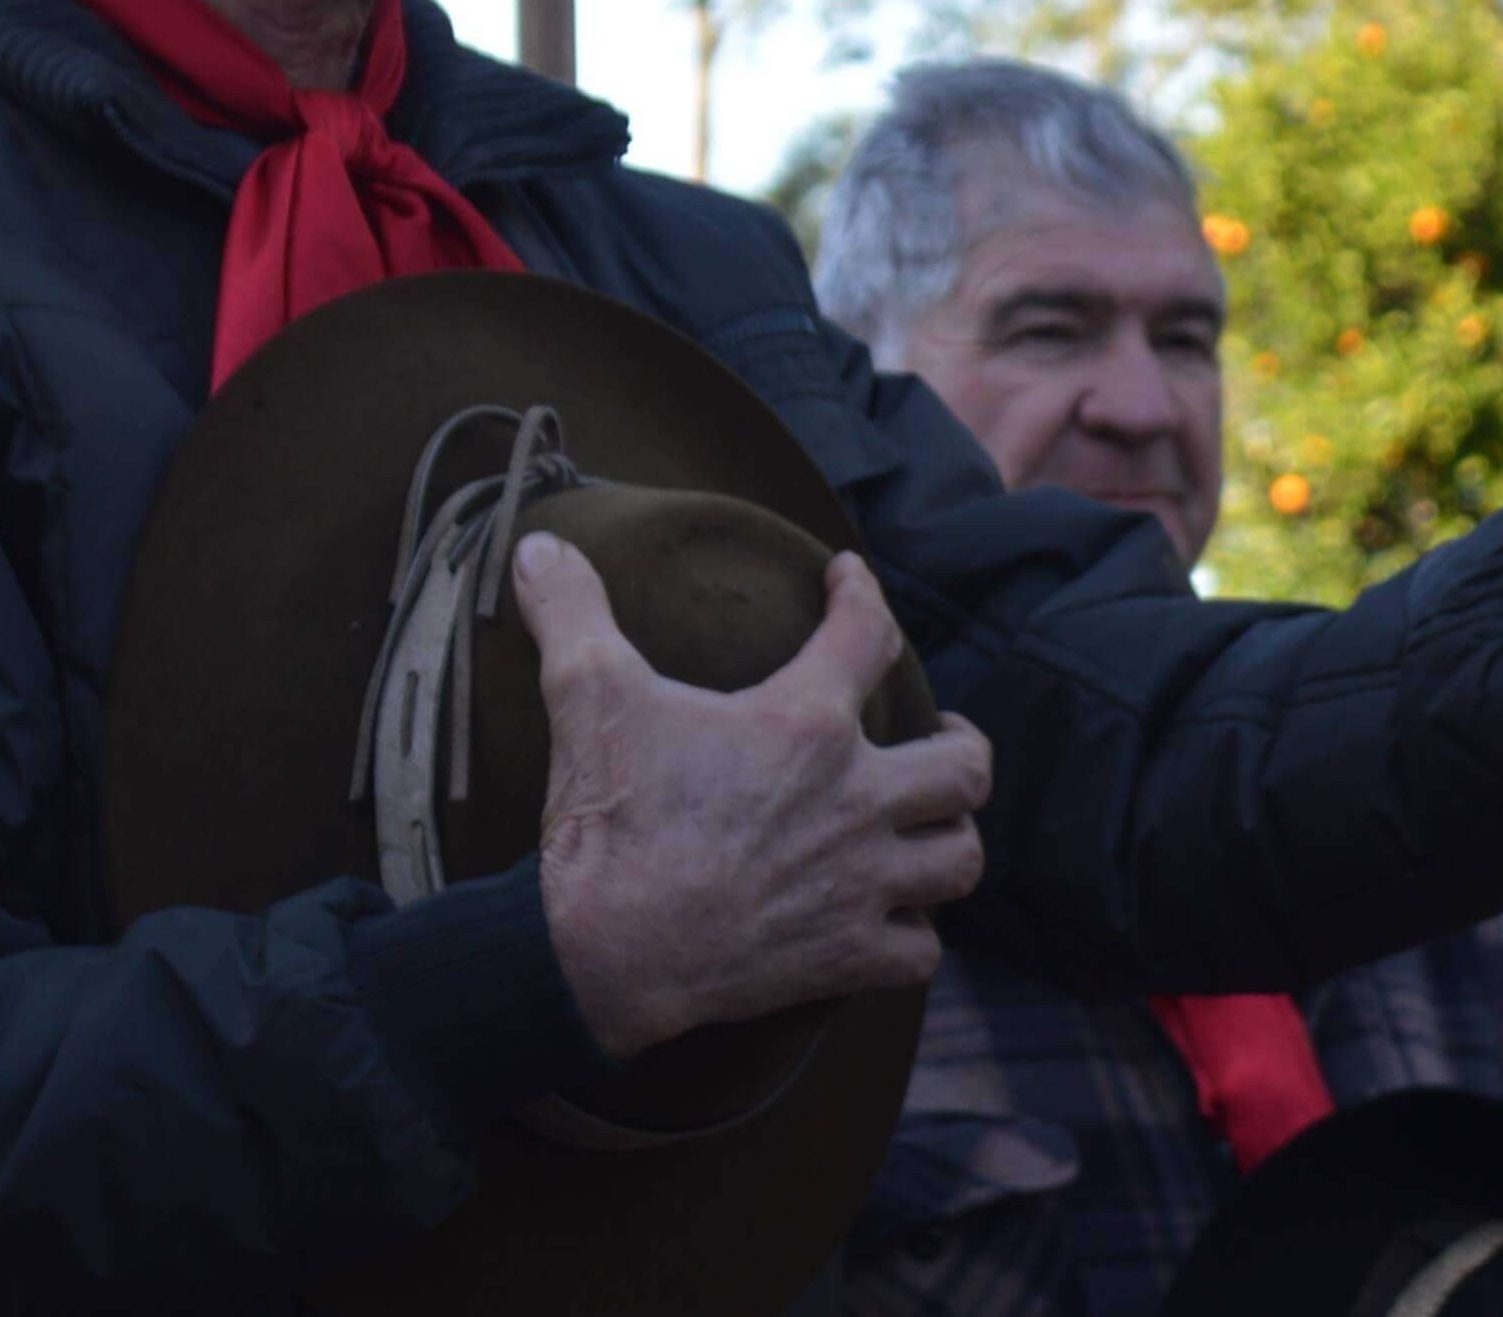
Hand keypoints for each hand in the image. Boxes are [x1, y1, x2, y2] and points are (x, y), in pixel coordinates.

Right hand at [515, 536, 992, 1060]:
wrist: (600, 954)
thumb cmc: (607, 819)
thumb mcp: (587, 694)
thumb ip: (573, 610)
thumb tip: (537, 546)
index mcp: (804, 723)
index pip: (867, 631)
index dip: (862, 593)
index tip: (851, 579)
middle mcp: (855, 800)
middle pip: (965, 766)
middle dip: (961, 743)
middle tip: (939, 733)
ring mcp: (859, 884)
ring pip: (958, 860)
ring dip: (947, 839)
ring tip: (927, 825)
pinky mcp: (845, 956)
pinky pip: (920, 951)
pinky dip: (914, 936)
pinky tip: (894, 920)